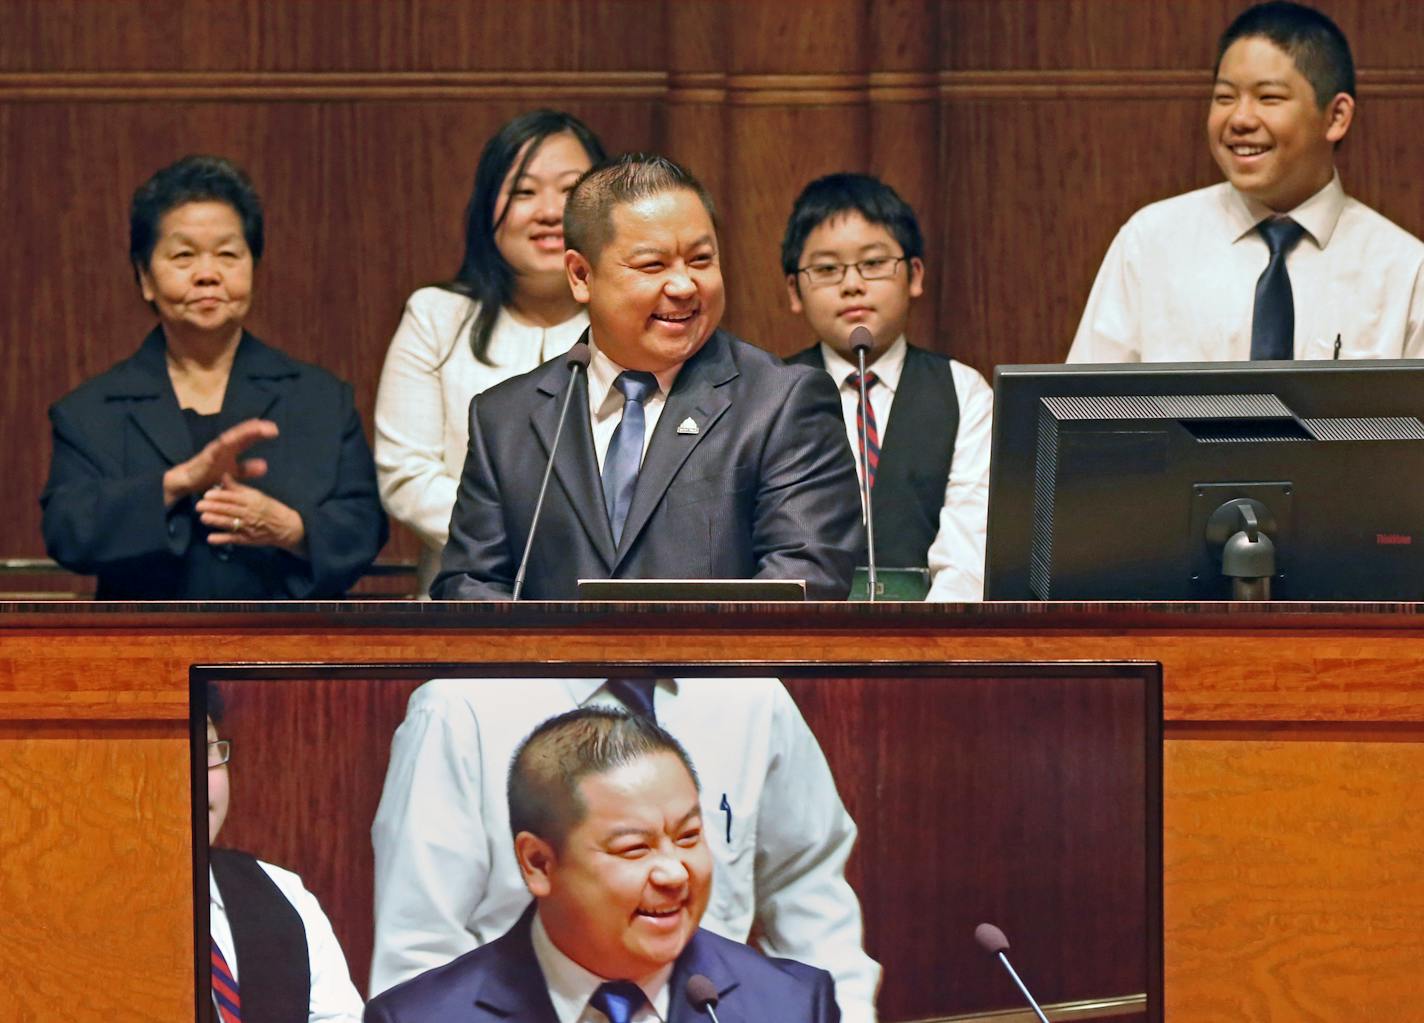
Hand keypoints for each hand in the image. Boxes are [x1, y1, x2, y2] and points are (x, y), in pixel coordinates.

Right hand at [163, 419, 278, 505]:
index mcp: (232, 448)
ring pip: (230, 437)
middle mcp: (224, 446)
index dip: (259, 433)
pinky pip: (216, 448)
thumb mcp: (233, 473)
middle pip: (241, 434)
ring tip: (256, 428)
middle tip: (272, 427)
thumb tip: (265, 466)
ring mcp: (215, 449)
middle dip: (255, 429)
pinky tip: (231, 439)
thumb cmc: (210, 474)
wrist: (188, 481)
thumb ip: (247, 469)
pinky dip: (224, 443)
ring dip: (243, 432)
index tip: (274, 430)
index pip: (247, 438)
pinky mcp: (206, 456)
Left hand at [196, 474, 307, 555]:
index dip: (219, 496)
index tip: (207, 494)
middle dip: (213, 508)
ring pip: (229, 523)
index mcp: (252, 501)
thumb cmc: (269, 508)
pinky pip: (233, 539)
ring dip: (216, 521)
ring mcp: (248, 527)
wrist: (285, 527)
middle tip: (199, 506)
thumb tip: (224, 475)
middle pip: (229, 510)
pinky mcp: (247, 539)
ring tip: (203, 518)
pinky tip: (211, 538)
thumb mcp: (256, 495)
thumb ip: (238, 487)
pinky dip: (222, 539)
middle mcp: (249, 513)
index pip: (233, 498)